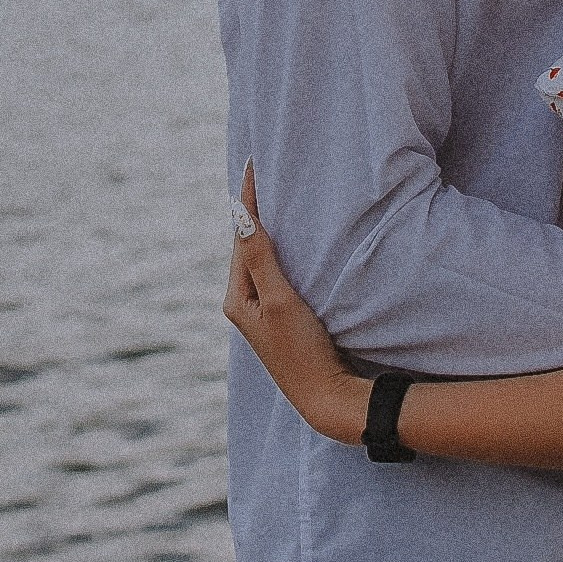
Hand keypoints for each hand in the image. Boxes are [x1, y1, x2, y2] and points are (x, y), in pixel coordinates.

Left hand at [224, 170, 368, 443]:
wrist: (325, 397)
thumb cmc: (301, 350)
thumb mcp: (279, 300)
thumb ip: (261, 258)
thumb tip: (240, 216)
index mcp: (237, 295)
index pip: (240, 235)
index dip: (246, 200)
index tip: (253, 164)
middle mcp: (244, 303)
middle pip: (246, 245)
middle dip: (251, 212)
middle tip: (260, 175)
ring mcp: (262, 313)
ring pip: (259, 260)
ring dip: (265, 232)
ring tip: (271, 201)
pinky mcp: (281, 321)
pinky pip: (273, 274)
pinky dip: (277, 253)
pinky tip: (288, 247)